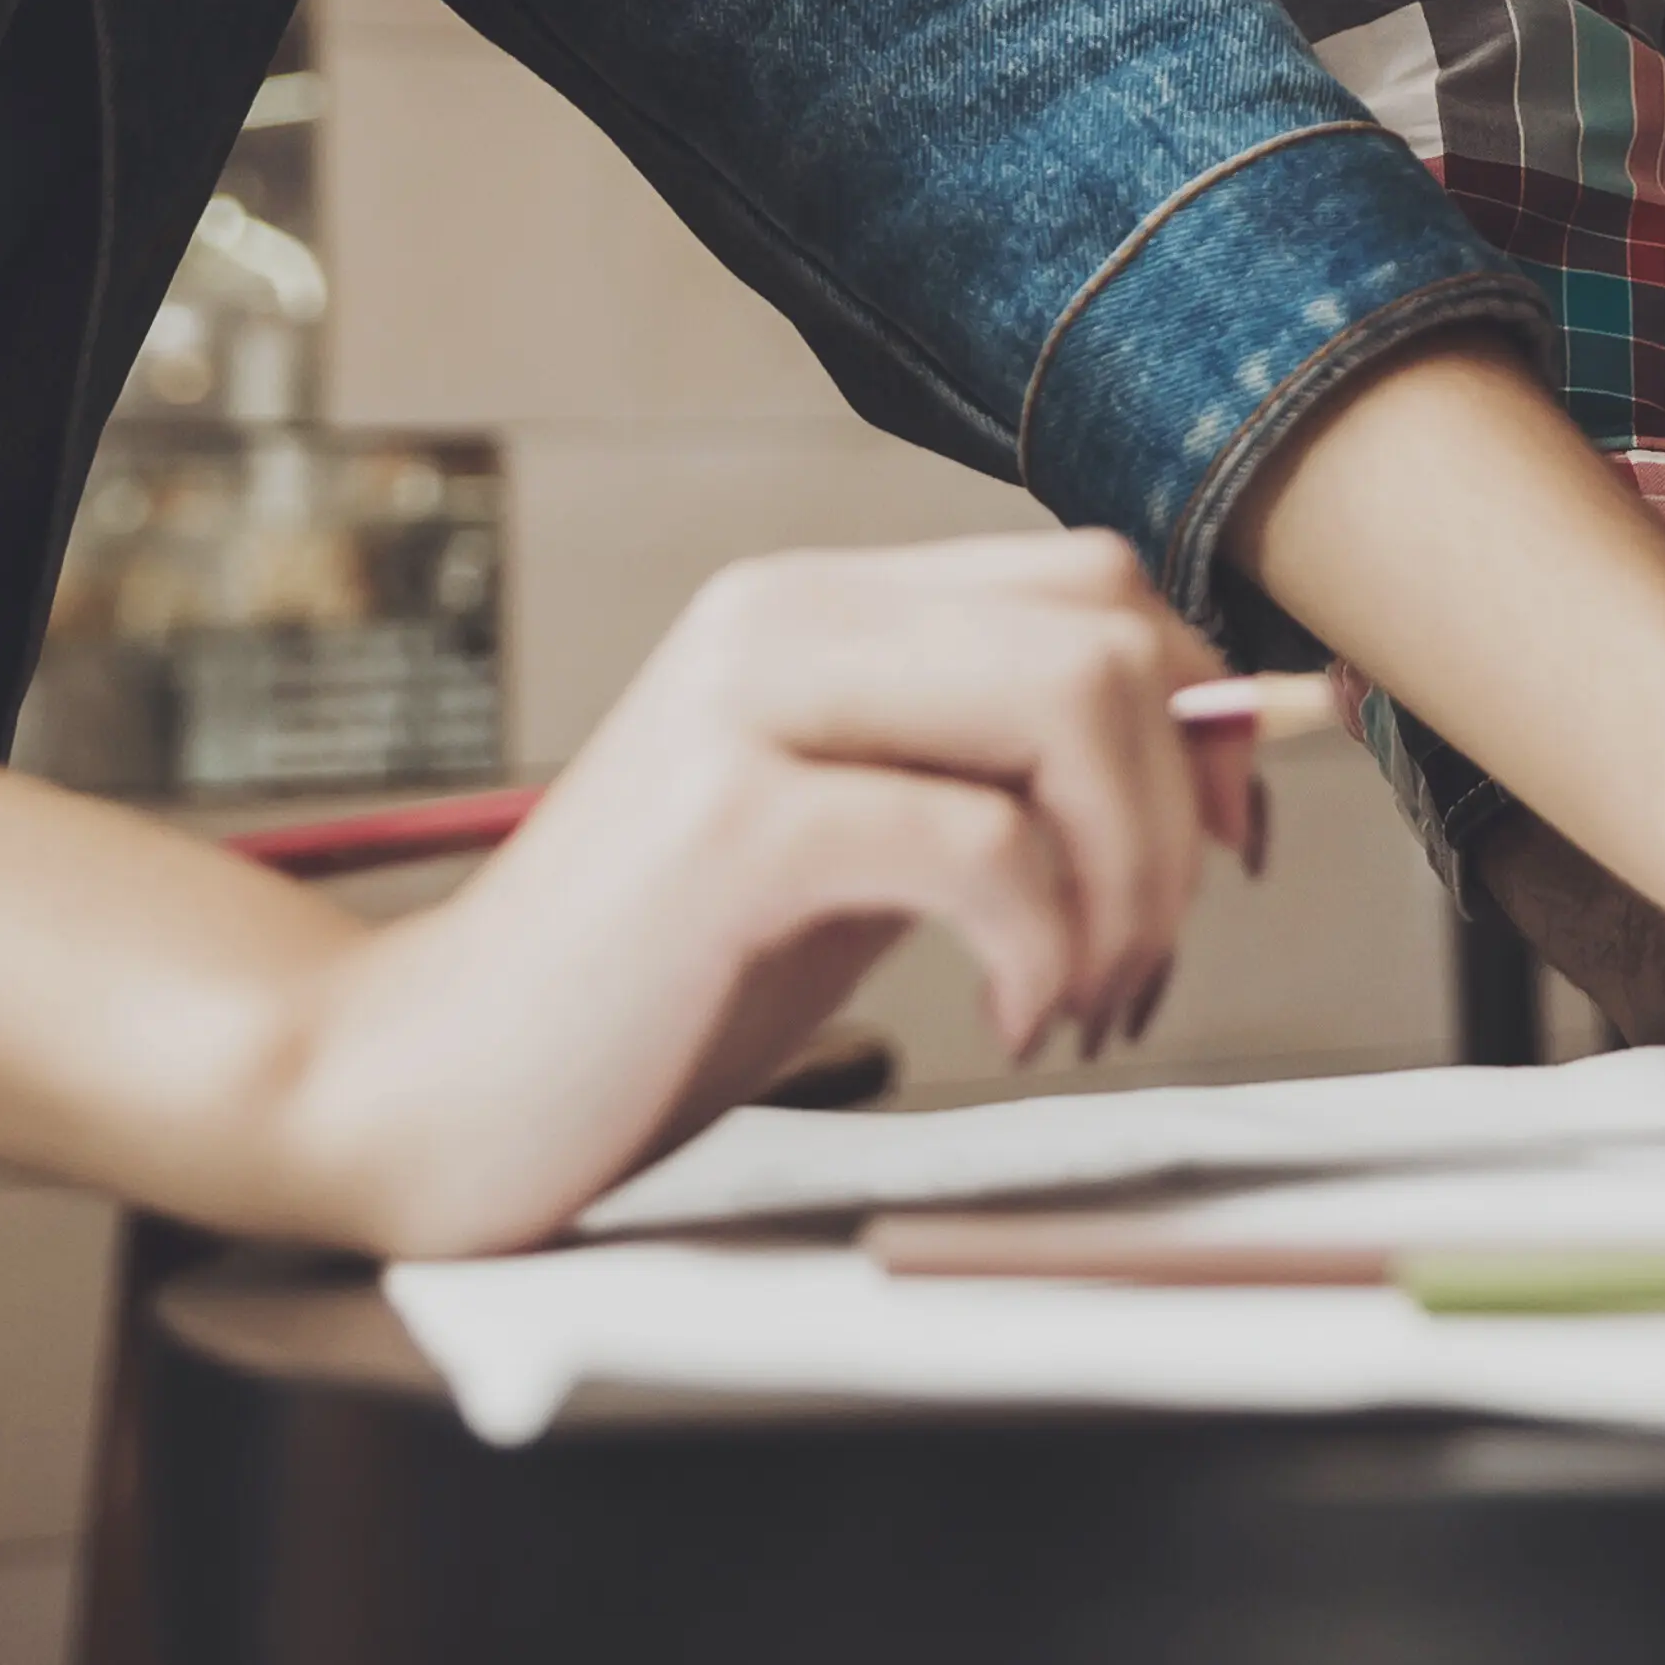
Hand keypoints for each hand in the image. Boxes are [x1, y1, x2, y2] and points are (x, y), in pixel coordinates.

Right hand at [261, 532, 1257, 1258]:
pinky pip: (981, 844)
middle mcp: (783, 615)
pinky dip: (1044, 946)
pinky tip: (1013, 1023)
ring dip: (1133, 876)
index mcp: (816, 603)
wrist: (436, 1084)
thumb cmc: (658, 985)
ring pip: (1071, 705)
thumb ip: (990, 784)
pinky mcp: (730, 825)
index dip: (1206, 708)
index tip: (1228, 854)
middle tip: (1152, 958)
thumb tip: (1213, 766)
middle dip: (1189, 802)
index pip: (1090, 581)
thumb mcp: (854, 851)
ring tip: (1083, 1000)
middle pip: (1106, 628)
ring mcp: (749, 705)